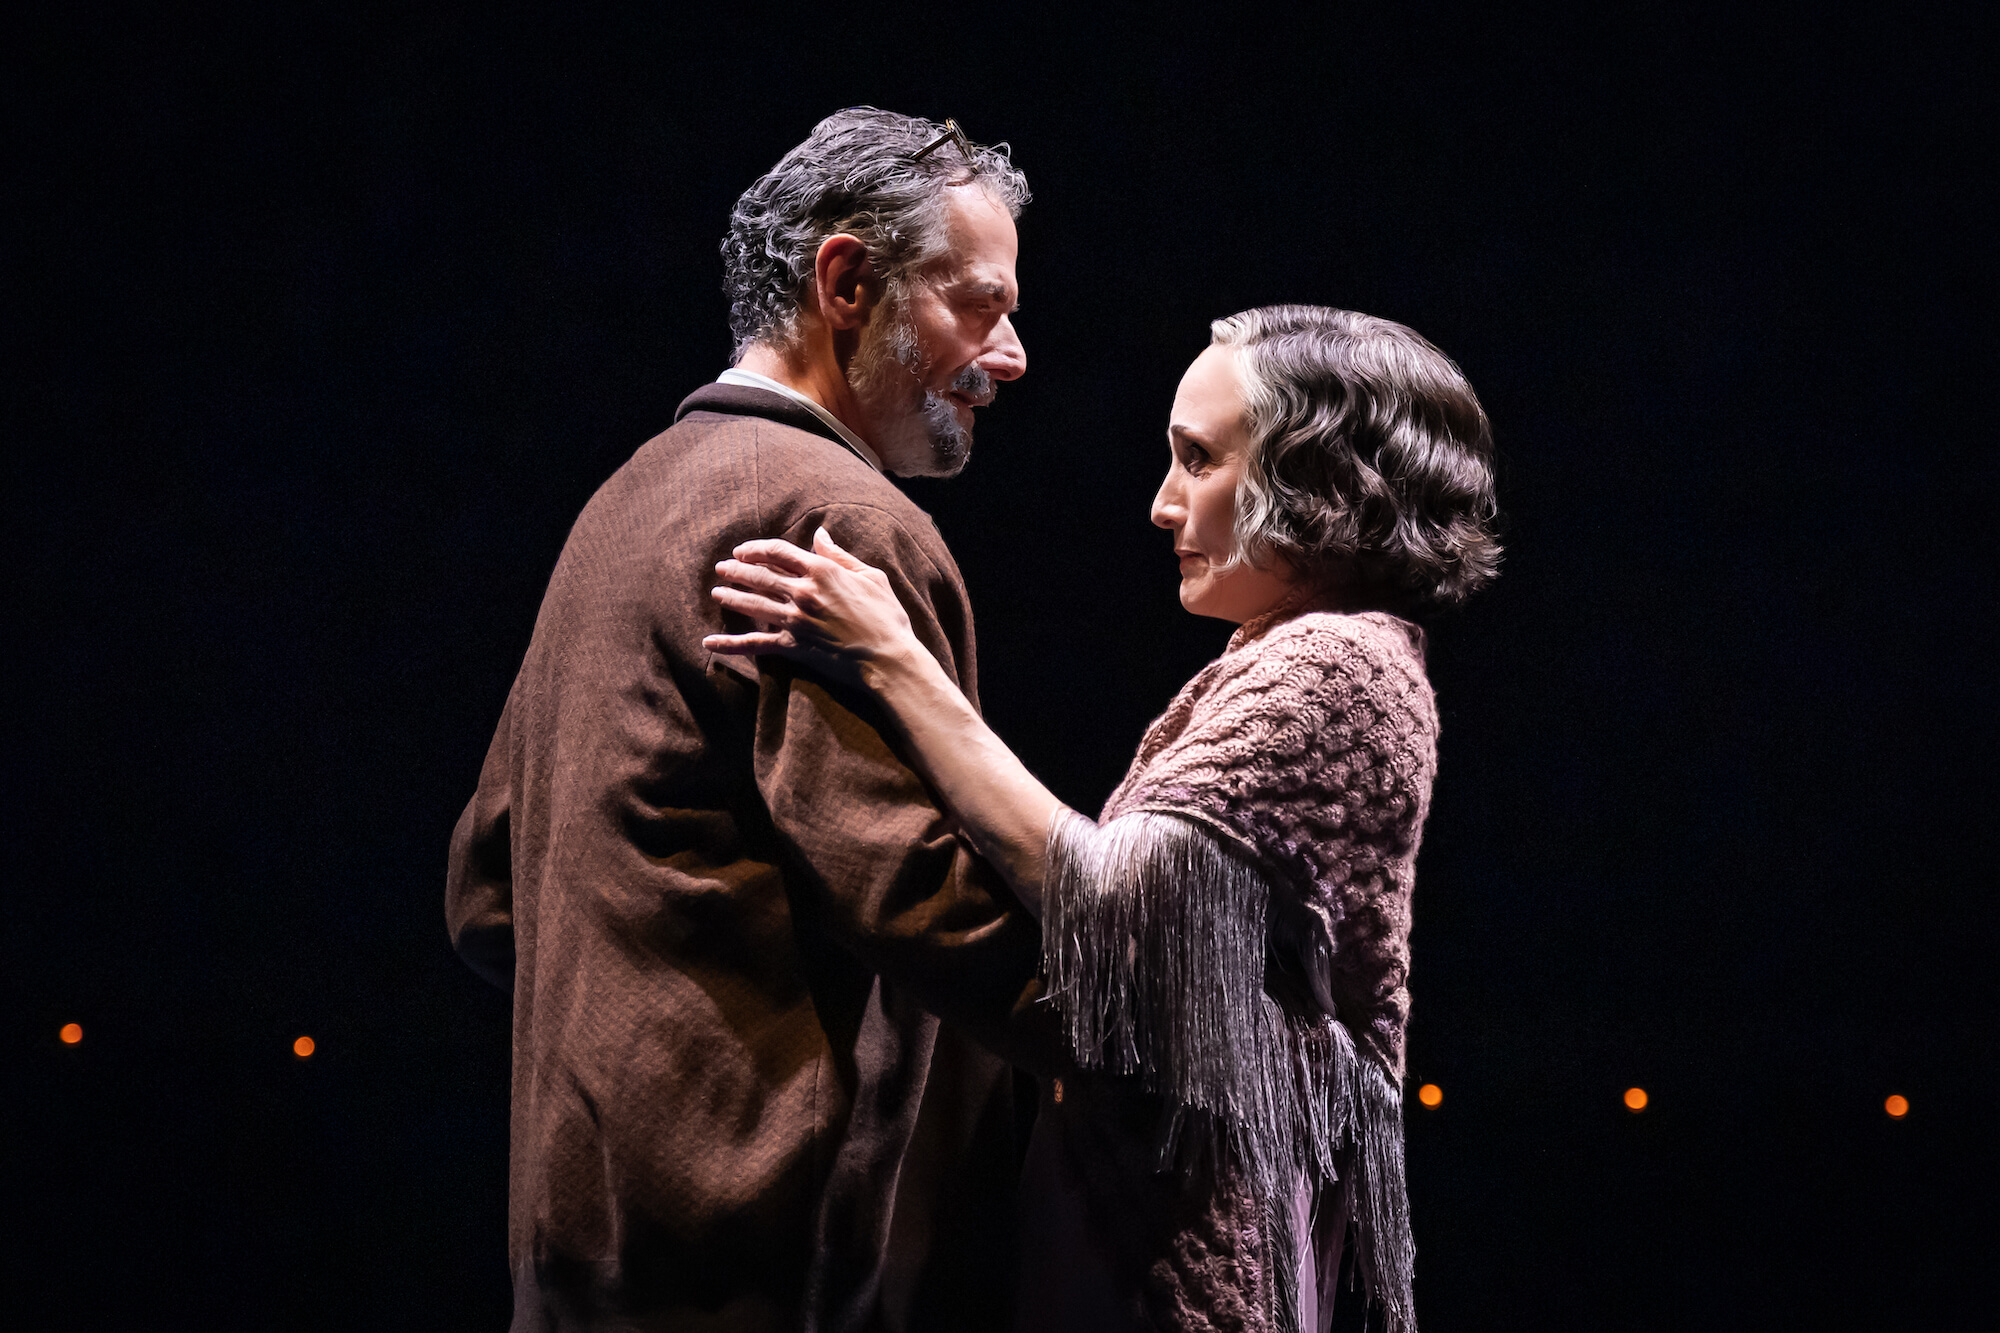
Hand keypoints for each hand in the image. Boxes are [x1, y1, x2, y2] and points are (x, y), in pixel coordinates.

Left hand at [703, 528, 918, 681]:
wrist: (887, 658)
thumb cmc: (886, 617)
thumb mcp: (870, 577)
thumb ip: (840, 556)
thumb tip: (820, 534)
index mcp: (822, 571)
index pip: (778, 552)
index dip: (755, 548)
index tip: (742, 550)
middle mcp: (803, 593)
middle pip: (759, 575)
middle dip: (736, 570)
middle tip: (721, 568)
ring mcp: (795, 621)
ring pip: (752, 605)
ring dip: (730, 597)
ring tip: (716, 592)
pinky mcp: (793, 646)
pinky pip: (755, 644)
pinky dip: (730, 645)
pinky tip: (710, 643)